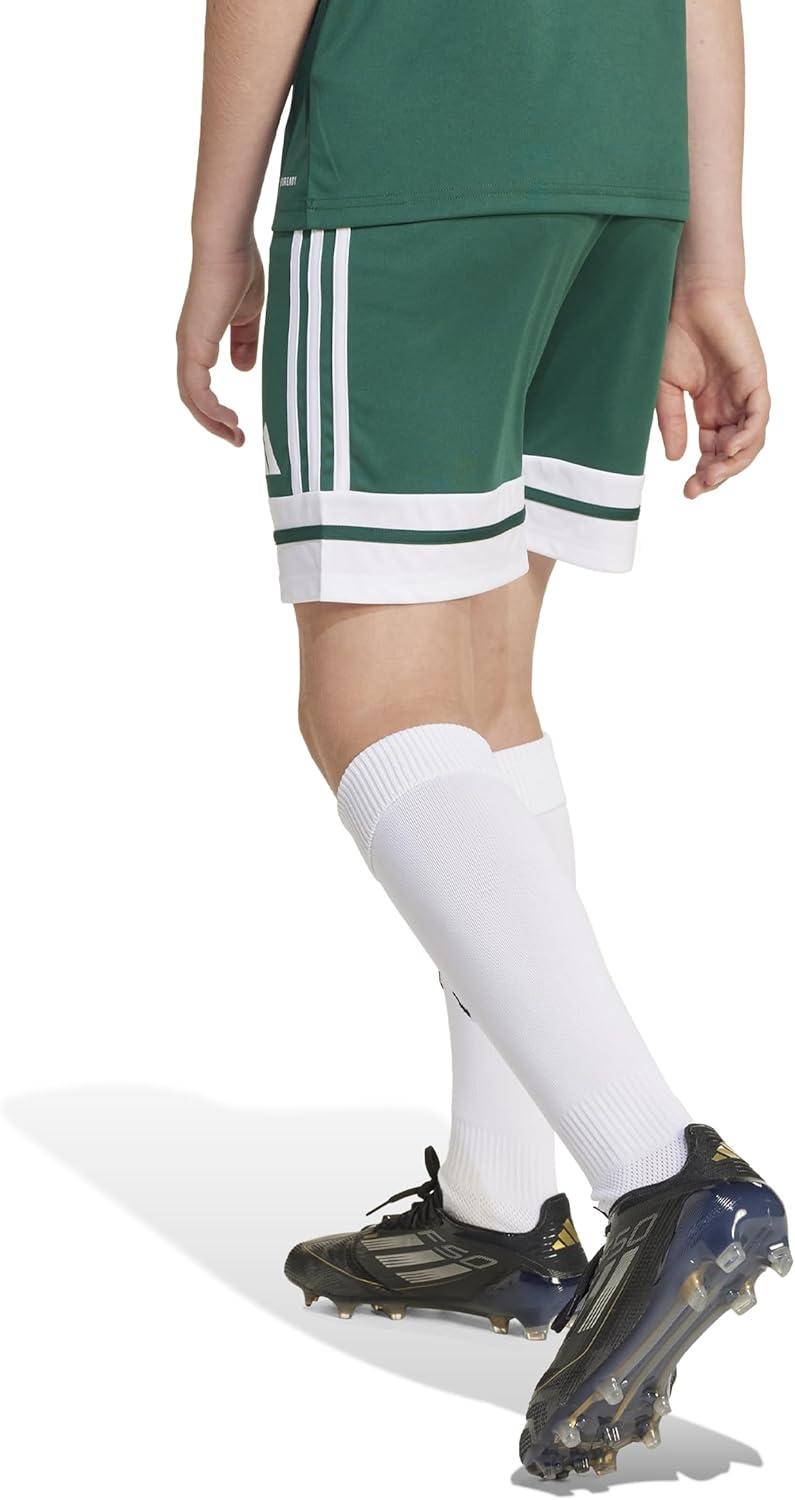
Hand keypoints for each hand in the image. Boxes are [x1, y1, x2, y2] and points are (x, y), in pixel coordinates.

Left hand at [176, 241, 264, 444]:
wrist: (227, 247)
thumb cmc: (238, 271)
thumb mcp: (247, 316)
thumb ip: (245, 343)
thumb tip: (241, 369)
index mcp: (199, 340)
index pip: (200, 385)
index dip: (215, 408)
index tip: (238, 424)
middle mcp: (189, 346)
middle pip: (193, 398)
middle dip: (214, 423)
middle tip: (237, 439)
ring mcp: (189, 346)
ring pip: (192, 398)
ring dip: (213, 422)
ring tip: (235, 436)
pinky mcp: (194, 345)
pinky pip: (197, 389)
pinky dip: (211, 409)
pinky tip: (229, 418)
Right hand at [656, 287, 769, 497]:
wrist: (689, 298)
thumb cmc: (674, 334)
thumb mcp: (665, 389)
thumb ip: (673, 423)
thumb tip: (676, 459)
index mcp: (709, 409)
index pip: (712, 452)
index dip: (703, 474)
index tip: (688, 491)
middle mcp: (730, 406)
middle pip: (732, 453)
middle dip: (717, 475)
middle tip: (698, 488)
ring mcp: (745, 394)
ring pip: (750, 441)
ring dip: (733, 463)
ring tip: (712, 475)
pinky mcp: (755, 380)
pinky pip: (759, 418)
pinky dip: (748, 437)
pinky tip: (730, 450)